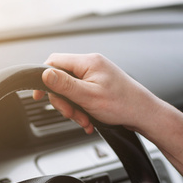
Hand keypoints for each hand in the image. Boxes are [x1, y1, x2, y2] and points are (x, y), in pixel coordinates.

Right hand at [33, 53, 160, 135]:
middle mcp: (91, 65)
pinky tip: (89, 120)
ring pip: (70, 91)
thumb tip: (44, 74)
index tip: (39, 95)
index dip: (44, 78)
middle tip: (71, 113)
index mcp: (88, 62)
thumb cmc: (122, 105)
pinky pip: (81, 96)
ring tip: (84, 120)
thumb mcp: (88, 96)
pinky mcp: (98, 86)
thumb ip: (64, 85)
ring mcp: (95, 76)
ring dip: (73, 109)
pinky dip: (82, 110)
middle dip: (63, 101)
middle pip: (61, 80)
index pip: (54, 62)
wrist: (144, 114)